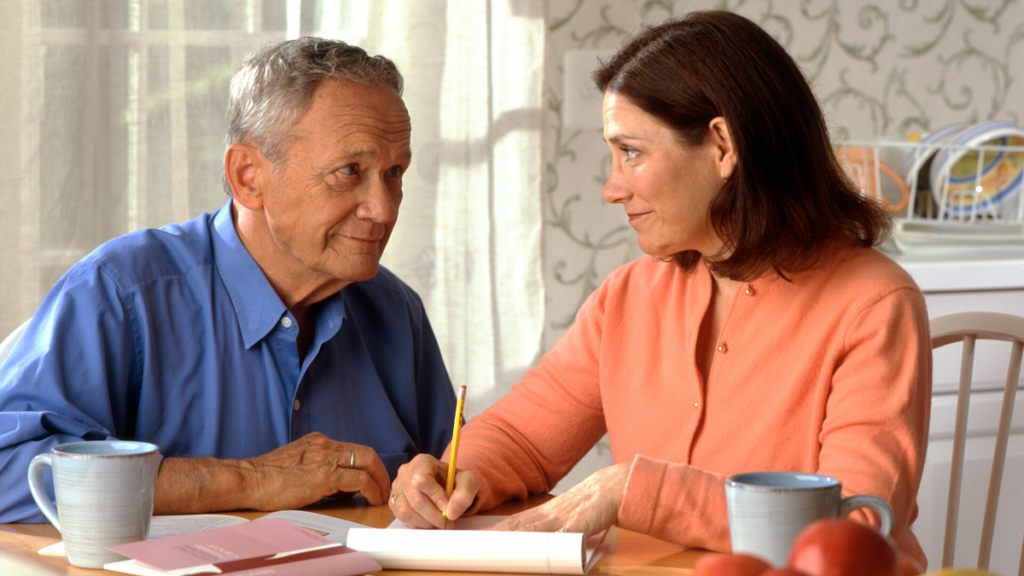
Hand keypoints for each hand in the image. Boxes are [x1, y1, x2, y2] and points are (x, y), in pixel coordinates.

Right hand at [240, 432, 390, 508]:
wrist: (248, 480)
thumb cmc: (264, 478)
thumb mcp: (294, 464)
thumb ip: (315, 468)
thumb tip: (336, 485)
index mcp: (317, 441)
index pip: (352, 449)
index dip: (367, 464)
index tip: (372, 477)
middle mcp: (325, 444)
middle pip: (365, 452)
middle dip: (380, 470)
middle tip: (384, 487)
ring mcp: (326, 457)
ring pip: (367, 461)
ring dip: (380, 480)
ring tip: (382, 495)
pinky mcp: (325, 474)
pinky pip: (360, 479)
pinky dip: (372, 489)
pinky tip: (372, 499)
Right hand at [391, 453, 479, 527]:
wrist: (445, 485)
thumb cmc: (454, 481)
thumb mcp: (468, 481)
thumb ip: (465, 493)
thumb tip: (452, 512)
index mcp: (422, 462)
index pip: (422, 479)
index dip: (435, 496)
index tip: (447, 506)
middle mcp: (406, 472)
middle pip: (415, 499)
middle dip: (434, 515)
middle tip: (447, 522)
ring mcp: (397, 487)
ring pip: (405, 511)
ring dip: (425, 522)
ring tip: (438, 521)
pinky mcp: (394, 502)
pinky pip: (402, 518)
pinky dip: (417, 524)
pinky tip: (428, 520)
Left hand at [489, 462, 630, 537]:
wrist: (611, 487)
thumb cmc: (588, 504)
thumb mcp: (564, 513)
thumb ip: (548, 525)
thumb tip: (533, 543)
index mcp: (544, 512)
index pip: (513, 522)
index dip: (495, 531)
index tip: (478, 538)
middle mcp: (549, 514)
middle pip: (517, 526)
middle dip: (496, 536)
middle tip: (477, 545)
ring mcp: (563, 519)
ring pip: (533, 530)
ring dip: (514, 539)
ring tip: (496, 548)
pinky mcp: (579, 525)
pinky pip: (561, 536)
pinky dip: (549, 544)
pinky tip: (538, 551)